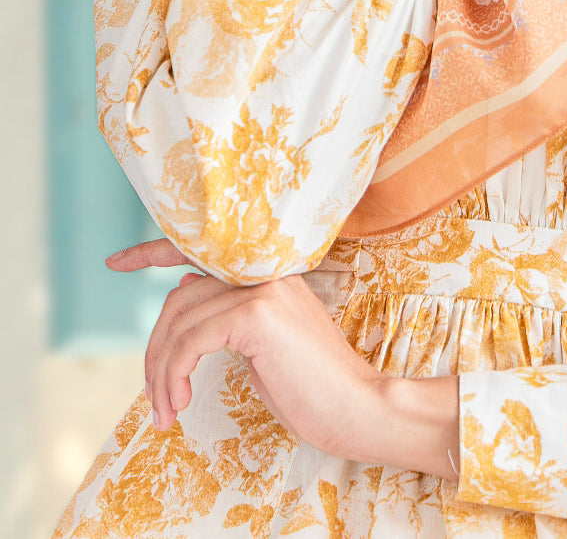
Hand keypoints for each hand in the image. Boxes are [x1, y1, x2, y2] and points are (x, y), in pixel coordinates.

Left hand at [108, 238, 459, 477]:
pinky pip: (190, 341)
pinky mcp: (256, 314)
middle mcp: (264, 270)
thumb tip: (184, 292)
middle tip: (157, 400)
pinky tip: (180, 402)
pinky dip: (173, 375)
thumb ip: (228, 314)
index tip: (116, 262)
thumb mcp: (262, 344)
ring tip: (167, 411)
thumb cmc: (312, 386)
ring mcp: (261, 288)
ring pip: (178, 321)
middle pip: (178, 298)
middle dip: (154, 352)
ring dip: (160, 373)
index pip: (200, 249)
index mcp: (268, 271)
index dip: (152, 251)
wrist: (357, 406)